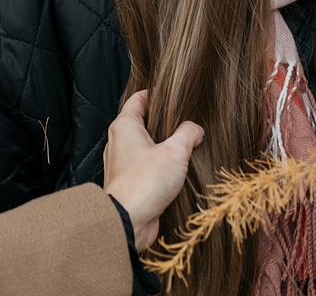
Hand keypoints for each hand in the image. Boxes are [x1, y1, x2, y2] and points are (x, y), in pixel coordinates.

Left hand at [103, 89, 203, 251]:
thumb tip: (195, 130)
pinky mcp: (130, 181)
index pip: (138, 99)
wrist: (128, 220)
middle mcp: (119, 141)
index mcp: (124, 126)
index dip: (157, 94)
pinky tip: (176, 172)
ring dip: (164, 146)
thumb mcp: (175, 152)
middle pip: (143, 122)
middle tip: (187, 123)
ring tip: (186, 148)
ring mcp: (123, 162)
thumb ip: (188, 134)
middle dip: (165, 122)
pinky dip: (160, 166)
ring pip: (145, 145)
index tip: (175, 95)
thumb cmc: (144, 183)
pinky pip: (146, 166)